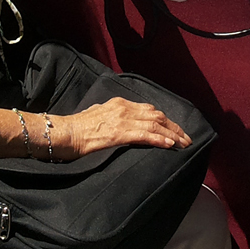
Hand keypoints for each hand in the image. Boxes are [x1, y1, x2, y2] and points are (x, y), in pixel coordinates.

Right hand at [54, 97, 191, 157]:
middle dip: (174, 127)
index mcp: (119, 103)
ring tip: (184, 144)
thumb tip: (116, 122)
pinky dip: (160, 139)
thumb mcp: (97, 115)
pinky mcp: (119, 133)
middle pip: (157, 115)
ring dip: (172, 134)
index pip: (149, 110)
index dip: (165, 120)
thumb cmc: (76, 128)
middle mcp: (124, 108)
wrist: (63, 132)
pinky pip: (145, 135)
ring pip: (155, 124)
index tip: (175, 130)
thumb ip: (110, 117)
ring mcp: (122, 119)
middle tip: (186, 138)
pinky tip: (170, 145)